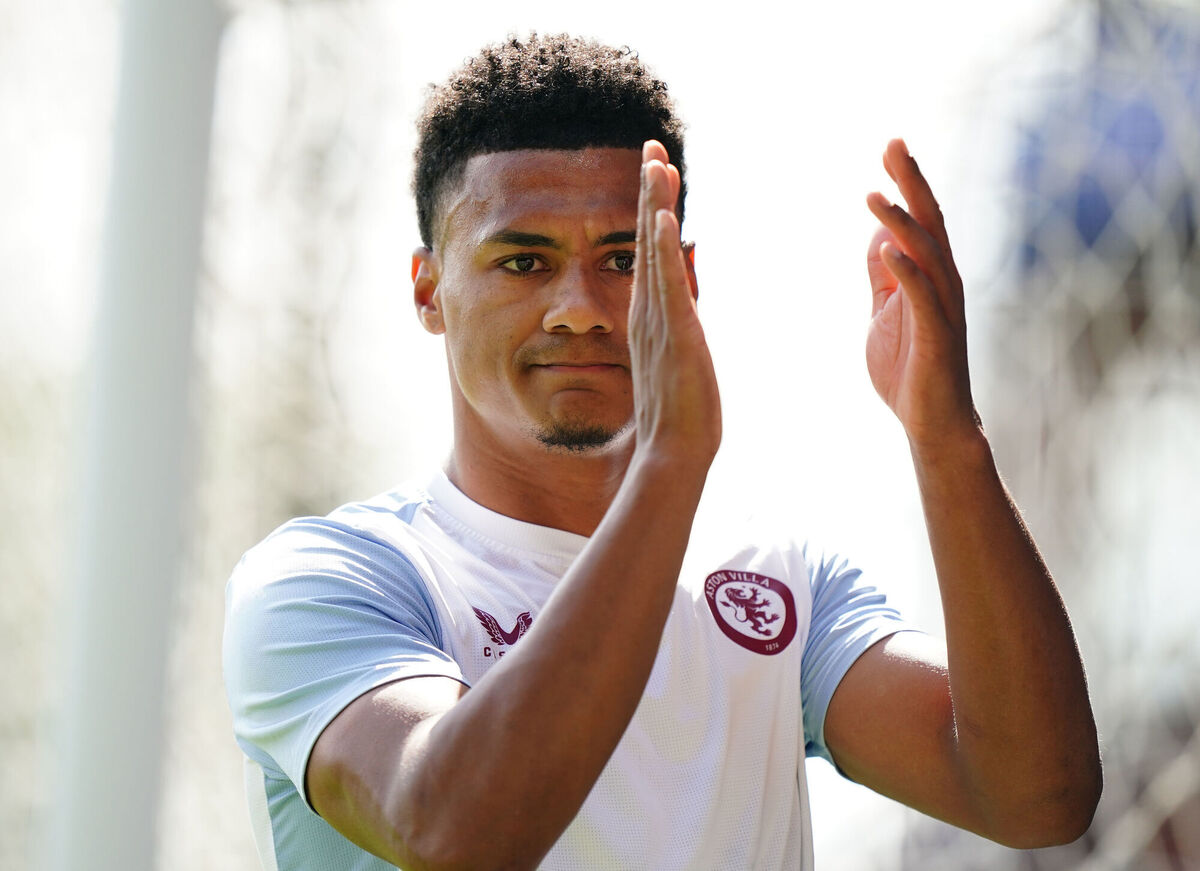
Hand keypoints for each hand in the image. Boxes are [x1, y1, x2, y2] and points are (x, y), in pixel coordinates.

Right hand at [628, 141, 720, 467]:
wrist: (672, 453)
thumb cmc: (678, 419)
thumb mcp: (680, 363)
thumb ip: (678, 331)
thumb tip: (683, 308)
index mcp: (652, 318)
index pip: (652, 253)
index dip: (653, 212)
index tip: (658, 174)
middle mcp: (649, 312)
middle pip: (648, 239)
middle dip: (651, 192)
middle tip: (653, 148)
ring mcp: (658, 320)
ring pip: (654, 251)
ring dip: (655, 204)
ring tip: (656, 162)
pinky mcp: (674, 333)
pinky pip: (666, 282)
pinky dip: (660, 246)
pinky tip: (661, 215)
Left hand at [865, 139, 977, 454]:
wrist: (931, 422)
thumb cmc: (909, 369)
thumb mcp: (885, 313)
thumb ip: (884, 278)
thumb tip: (879, 241)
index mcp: (931, 276)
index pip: (921, 219)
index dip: (907, 183)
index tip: (892, 146)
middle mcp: (944, 284)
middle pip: (930, 223)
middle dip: (911, 183)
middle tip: (893, 145)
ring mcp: (943, 309)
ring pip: (927, 254)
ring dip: (901, 224)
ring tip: (876, 196)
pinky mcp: (936, 335)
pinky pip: (922, 297)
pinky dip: (906, 271)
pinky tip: (887, 249)